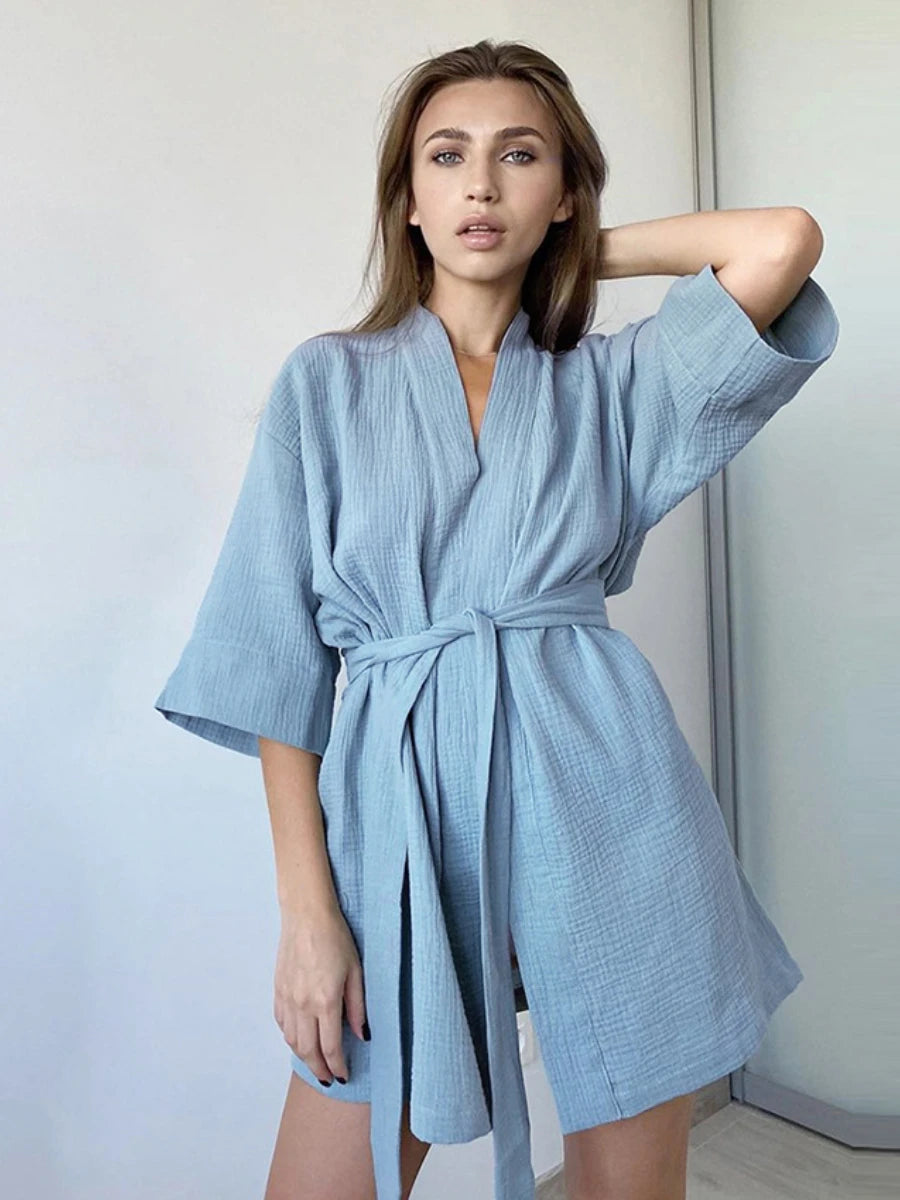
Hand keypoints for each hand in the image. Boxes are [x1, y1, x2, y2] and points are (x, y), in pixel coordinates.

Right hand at [273, 900, 366, 1085]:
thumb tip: (363, 1035)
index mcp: (325, 1001)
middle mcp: (303, 1004)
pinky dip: (290, 1036)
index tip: (343, 1076)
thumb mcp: (356, 971)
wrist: (307, 915)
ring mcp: (287, 998)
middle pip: (308, 1050)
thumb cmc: (335, 937)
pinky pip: (282, 1022)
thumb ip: (358, 1007)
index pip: (330, 1047)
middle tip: (329, 1078)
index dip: (337, 1067)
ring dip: (304, 1056)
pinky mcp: (278, 989)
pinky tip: (299, 1037)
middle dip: (319, 1069)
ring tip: (316, 1062)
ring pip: (292, 1040)